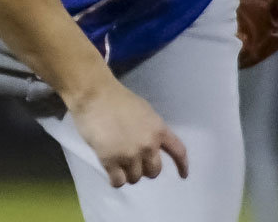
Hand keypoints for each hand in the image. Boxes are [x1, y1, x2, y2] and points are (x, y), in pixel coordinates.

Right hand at [68, 78, 188, 187]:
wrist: (94, 95)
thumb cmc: (116, 98)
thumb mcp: (143, 111)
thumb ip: (151, 129)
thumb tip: (151, 145)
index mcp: (158, 130)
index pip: (178, 152)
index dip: (182, 165)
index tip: (183, 175)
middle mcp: (148, 145)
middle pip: (154, 171)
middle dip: (145, 169)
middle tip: (133, 161)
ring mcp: (129, 154)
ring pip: (135, 178)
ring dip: (128, 173)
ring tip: (118, 162)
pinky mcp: (110, 161)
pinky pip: (118, 182)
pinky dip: (115, 180)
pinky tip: (111, 173)